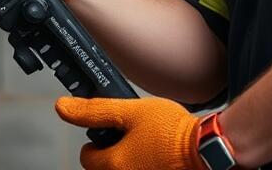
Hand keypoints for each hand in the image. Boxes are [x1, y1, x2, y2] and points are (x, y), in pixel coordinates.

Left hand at [55, 96, 205, 169]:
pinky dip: (145, 165)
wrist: (208, 148)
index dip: (95, 141)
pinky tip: (158, 155)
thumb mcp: (131, 111)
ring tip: (149, 145)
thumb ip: (96, 110)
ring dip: (130, 160)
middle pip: (105, 168)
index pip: (87, 158)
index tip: (108, 133)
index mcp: (114, 164)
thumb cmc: (173, 131)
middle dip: (113, 153)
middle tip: (132, 136)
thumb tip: (63, 107)